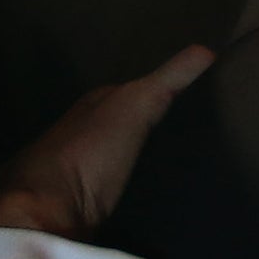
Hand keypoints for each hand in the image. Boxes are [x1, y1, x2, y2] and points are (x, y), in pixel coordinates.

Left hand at [0, 46, 213, 239]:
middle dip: (154, 121)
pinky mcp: (86, 200)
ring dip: (146, 154)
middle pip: (126, 120)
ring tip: (185, 157)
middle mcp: (83, 130)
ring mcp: (81, 166)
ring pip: (123, 152)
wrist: (50, 209)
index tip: (197, 91)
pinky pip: (121, 182)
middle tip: (196, 126)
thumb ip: (170, 77)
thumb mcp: (138, 102)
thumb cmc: (91, 149)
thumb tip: (208, 48)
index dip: (163, 87)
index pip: (134, 87)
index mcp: (94, 103)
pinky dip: (138, 180)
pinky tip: (158, 185)